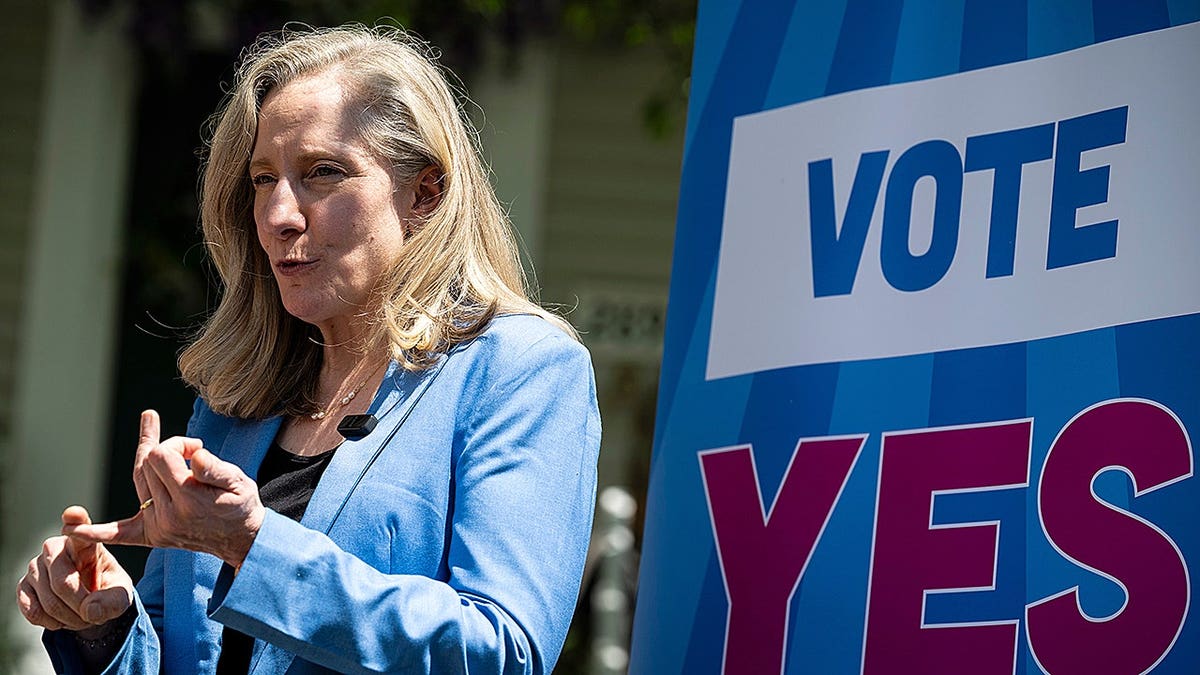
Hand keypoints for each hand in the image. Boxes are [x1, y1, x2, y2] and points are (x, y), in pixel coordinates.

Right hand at [15, 507, 133, 631]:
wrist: (88, 604)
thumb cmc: (108, 591)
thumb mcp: (121, 596)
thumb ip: (113, 602)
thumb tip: (91, 610)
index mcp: (84, 542)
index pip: (79, 527)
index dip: (75, 521)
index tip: (74, 513)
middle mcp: (55, 548)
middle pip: (63, 581)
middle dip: (80, 606)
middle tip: (92, 617)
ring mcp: (35, 566)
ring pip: (49, 601)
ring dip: (68, 618)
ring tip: (81, 618)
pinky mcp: (22, 586)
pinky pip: (33, 610)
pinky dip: (51, 623)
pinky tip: (62, 619)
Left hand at [66, 411, 265, 567]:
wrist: (243, 540)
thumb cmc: (242, 506)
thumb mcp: (239, 482)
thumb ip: (215, 468)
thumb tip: (193, 454)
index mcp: (189, 499)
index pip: (161, 454)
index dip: (178, 444)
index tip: (197, 448)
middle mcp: (167, 515)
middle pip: (147, 463)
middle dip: (168, 451)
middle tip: (193, 455)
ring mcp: (157, 527)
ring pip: (138, 479)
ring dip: (150, 462)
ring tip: (162, 440)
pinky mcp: (151, 535)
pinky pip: (117, 533)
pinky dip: (93, 531)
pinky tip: (70, 529)